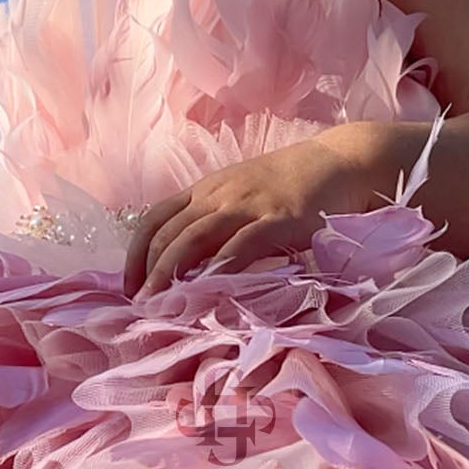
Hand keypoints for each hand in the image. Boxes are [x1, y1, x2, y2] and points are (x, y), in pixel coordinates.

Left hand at [123, 124, 388, 298]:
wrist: (340, 162)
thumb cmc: (292, 184)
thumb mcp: (244, 195)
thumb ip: (218, 223)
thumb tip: (190, 266)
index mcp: (206, 190)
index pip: (154, 218)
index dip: (135, 253)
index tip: (128, 286)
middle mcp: (219, 194)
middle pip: (168, 233)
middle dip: (147, 271)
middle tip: (138, 306)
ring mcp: (247, 204)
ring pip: (194, 239)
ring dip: (170, 274)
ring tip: (158, 305)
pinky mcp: (278, 218)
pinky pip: (240, 245)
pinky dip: (219, 269)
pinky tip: (207, 290)